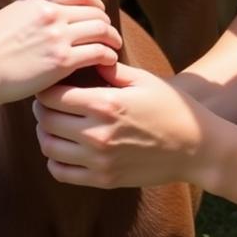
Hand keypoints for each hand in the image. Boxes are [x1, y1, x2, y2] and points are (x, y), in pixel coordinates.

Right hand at [0, 0, 121, 106]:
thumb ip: (34, 11)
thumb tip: (49, 13)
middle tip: (109, 34)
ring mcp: (59, 37)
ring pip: (102, 30)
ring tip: (113, 48)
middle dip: (105, 23)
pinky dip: (108, 56)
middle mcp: (53, 14)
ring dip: (112, 39)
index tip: (98, 13)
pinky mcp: (62, 62)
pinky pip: (98, 53)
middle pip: (95, 11)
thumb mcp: (11, 14)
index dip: (95, 2)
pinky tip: (108, 63)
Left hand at [33, 62, 209, 187]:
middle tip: (47, 99)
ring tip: (53, 122)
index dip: (46, 86)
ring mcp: (99, 161)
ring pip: (48, 147)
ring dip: (45, 132)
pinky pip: (61, 173)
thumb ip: (110, 69)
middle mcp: (97, 134)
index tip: (51, 81)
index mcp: (105, 103)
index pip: (54, 95)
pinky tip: (64, 146)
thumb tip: (86, 56)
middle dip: (41, 107)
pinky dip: (54, 160)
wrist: (195, 147)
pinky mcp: (103, 179)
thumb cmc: (170, 106)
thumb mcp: (142, 79)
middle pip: (46, 120)